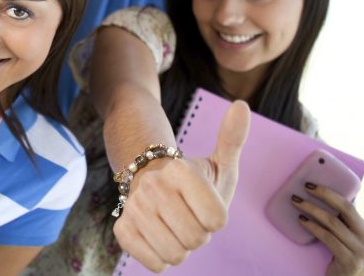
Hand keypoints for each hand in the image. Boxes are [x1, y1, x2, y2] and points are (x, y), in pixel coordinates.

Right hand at [115, 100, 249, 272]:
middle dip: (199, 234)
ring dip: (181, 247)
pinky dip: (161, 257)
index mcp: (178, 170)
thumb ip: (232, 138)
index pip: (217, 221)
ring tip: (174, 225)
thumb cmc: (194, 180)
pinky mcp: (122, 230)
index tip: (205, 204)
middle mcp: (151, 186)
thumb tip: (242, 104)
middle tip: (188, 216)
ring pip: (176, 255)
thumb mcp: (218, 162)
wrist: (150, 184)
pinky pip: (156, 265)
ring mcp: (134, 209)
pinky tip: (158, 236)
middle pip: (197, 240)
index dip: (217, 219)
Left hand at [295, 185, 363, 275]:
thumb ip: (342, 224)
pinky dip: (313, 227)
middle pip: (346, 209)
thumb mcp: (346, 241)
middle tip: (306, 187)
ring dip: (312, 209)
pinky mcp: (351, 261)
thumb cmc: (341, 261)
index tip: (312, 185)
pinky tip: (302, 220)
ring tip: (297, 202)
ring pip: (334, 223)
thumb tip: (324, 198)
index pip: (350, 206)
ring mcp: (362, 252)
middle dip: (324, 195)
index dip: (330, 193)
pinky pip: (328, 238)